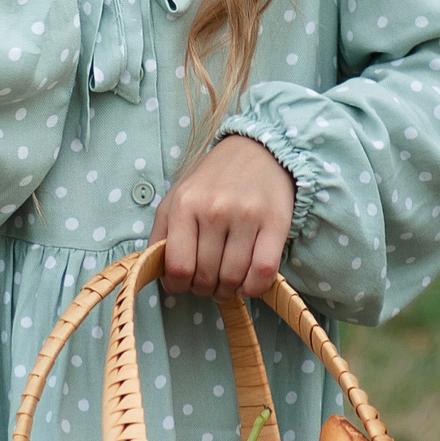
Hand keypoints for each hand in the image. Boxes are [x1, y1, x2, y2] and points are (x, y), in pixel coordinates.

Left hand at [151, 135, 293, 300]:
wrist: (258, 150)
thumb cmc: (213, 178)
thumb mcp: (177, 196)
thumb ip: (163, 234)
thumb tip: (164, 278)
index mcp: (184, 203)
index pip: (177, 267)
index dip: (178, 285)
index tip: (183, 284)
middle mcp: (214, 209)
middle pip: (205, 276)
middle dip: (204, 288)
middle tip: (208, 282)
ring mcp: (246, 215)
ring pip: (233, 278)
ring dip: (228, 290)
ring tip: (227, 282)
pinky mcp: (276, 222)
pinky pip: (263, 272)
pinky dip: (254, 287)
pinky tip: (248, 280)